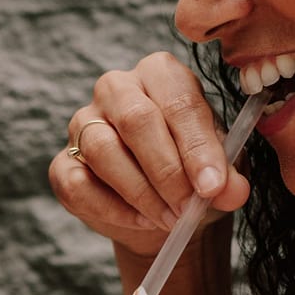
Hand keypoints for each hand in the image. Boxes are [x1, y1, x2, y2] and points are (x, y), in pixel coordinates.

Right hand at [49, 51, 250, 257]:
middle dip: (166, 171)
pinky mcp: (63, 163)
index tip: (212, 186)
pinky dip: (113, 209)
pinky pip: (79, 184)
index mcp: (160, 74)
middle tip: (188, 207)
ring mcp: (83, 123)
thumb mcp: (218, 172)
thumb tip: (231, 191)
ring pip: (103, 150)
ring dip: (141, 192)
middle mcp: (116, 88)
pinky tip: (141, 220)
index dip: (197, 147)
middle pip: (136, 120)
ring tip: (170, 219)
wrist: (161, 208)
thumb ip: (227, 178)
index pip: (178, 102)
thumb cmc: (191, 174)